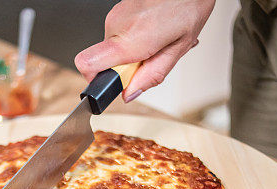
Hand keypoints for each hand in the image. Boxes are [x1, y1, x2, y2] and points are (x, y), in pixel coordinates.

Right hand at [74, 0, 214, 101]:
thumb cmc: (189, 4)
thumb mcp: (179, 47)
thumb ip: (152, 74)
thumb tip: (130, 93)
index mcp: (130, 39)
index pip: (87, 64)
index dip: (97, 80)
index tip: (119, 82)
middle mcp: (116, 25)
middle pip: (106, 61)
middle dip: (129, 65)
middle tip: (154, 55)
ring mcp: (116, 15)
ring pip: (116, 47)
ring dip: (136, 50)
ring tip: (159, 39)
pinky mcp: (118, 10)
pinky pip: (121, 34)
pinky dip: (137, 37)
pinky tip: (155, 29)